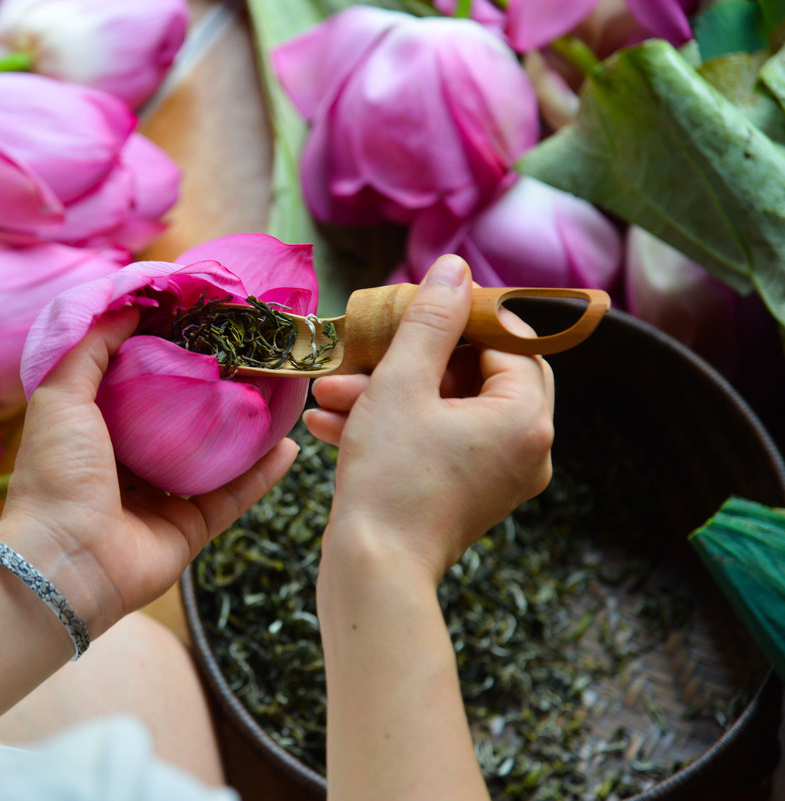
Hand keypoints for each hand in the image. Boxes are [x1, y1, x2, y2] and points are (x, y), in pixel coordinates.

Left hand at [0, 308, 298, 632]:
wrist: (65, 561)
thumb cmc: (57, 474)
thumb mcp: (60, 393)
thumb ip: (90, 346)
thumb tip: (129, 304)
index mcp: (94, 430)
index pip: (137, 381)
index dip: (166, 350)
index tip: (201, 320)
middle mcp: (128, 463)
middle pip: (180, 419)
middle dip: (212, 389)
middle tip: (248, 355)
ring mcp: (161, 498)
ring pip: (214, 457)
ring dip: (246, 428)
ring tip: (278, 393)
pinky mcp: (190, 529)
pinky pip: (233, 496)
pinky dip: (262, 473)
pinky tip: (289, 444)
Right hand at [306, 255, 553, 584]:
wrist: (373, 573)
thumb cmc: (390, 478)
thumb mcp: (402, 384)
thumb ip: (430, 320)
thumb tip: (455, 269)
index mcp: (526, 417)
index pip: (510, 340)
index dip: (458, 318)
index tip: (410, 310)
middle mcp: (527, 448)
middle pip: (477, 374)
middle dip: (411, 360)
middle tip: (365, 351)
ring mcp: (499, 476)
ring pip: (447, 409)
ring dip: (387, 394)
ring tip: (330, 391)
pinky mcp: (468, 495)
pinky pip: (438, 442)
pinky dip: (394, 428)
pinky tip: (333, 422)